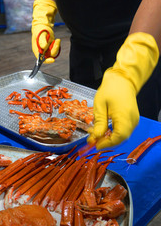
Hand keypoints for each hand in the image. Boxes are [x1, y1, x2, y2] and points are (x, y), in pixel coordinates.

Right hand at [32, 0, 60, 63]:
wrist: (43, 26)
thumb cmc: (40, 30)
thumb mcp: (41, 34)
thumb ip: (42, 40)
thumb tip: (43, 47)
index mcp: (36, 50)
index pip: (40, 59)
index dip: (46, 61)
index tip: (52, 60)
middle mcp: (41, 51)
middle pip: (49, 56)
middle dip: (54, 49)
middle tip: (57, 41)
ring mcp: (46, 50)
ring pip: (53, 53)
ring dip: (56, 46)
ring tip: (57, 40)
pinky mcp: (50, 48)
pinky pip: (55, 50)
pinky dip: (57, 45)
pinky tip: (57, 40)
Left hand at [88, 32, 158, 148]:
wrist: (122, 80)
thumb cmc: (110, 90)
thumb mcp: (100, 106)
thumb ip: (99, 123)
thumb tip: (96, 138)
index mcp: (125, 117)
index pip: (119, 137)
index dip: (107, 144)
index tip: (95, 145)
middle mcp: (132, 121)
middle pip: (121, 139)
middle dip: (106, 142)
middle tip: (92, 140)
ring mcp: (134, 120)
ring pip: (122, 136)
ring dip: (109, 138)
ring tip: (95, 134)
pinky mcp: (132, 119)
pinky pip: (123, 130)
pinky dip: (113, 133)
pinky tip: (103, 130)